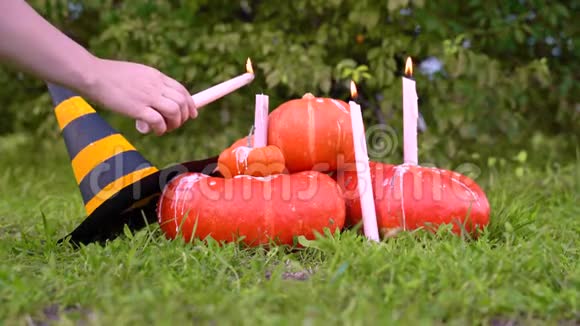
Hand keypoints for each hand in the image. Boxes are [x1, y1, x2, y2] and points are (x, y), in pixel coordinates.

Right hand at [82, 58, 197, 134]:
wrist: (92, 74)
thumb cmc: (109, 76)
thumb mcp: (135, 75)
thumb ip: (147, 88)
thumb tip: (151, 105)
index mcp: (156, 75)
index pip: (181, 90)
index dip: (190, 104)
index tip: (192, 114)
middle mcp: (155, 85)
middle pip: (182, 102)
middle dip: (184, 116)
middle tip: (175, 125)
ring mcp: (147, 96)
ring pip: (175, 111)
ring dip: (174, 124)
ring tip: (165, 129)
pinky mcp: (137, 108)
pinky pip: (159, 121)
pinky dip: (161, 129)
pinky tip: (155, 131)